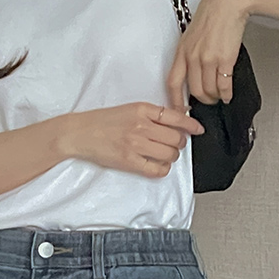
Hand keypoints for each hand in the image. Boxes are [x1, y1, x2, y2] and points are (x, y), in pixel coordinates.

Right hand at [58, 102, 204, 178]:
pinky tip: (158, 165)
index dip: (191, 125)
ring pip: (169, 154)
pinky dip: (163, 169)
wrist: (80, 132)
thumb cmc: (103, 121)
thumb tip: (179, 118)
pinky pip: (157, 169)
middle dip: (180, 143)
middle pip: (176, 138)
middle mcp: (140, 125)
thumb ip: (152, 114)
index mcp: (142, 109)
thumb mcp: (130, 109)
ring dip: (172, 156)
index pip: (175, 117)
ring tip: (164, 154)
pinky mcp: (129, 161)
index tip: (198, 129)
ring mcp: (135, 144)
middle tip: (175, 144)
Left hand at [167, 0, 249, 108]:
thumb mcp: (191, 35)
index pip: (173, 82)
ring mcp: (208, 59)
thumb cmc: (211, 15)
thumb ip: (189, 54)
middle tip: (208, 101)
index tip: (179, 110)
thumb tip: (191, 71)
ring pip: (209, 90)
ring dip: (215, 97)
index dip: (175, 101)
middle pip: (194, 91)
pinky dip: (226, 93)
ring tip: (219, 96)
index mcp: (181, 51)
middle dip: (202, 100)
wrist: (227, 3)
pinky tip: (228, 94)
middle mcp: (192, 57)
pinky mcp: (224, 59)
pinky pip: (224, 85)